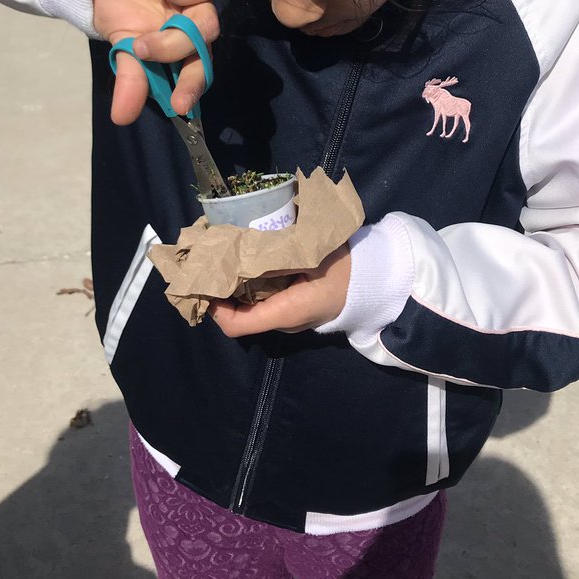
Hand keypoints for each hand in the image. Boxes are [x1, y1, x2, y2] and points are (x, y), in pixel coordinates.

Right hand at [89, 0, 230, 123]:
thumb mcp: (120, 45)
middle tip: (142, 43)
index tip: (179, 104)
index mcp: (185, 34)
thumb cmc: (117, 7)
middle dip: (177, 41)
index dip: (194, 83)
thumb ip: (130, 77)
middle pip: (209, 25)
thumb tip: (122, 118)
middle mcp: (195, 4)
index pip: (201, 62)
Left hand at [210, 243, 351, 336]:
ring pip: (249, 306)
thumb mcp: (311, 256)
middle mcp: (283, 320)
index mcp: (286, 312)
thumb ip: (275, 256)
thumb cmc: (346, 267)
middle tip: (209, 261)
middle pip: (238, 315)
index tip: (203, 279)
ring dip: (234, 285)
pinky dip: (250, 283)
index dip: (214, 306)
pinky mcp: (293, 306)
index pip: (237, 325)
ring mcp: (288, 316)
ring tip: (224, 256)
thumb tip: (237, 252)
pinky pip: (263, 299)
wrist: (376, 279)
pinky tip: (247, 260)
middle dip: (220, 291)